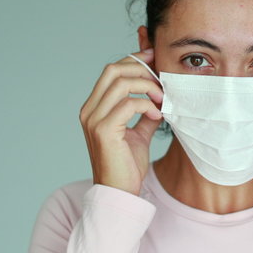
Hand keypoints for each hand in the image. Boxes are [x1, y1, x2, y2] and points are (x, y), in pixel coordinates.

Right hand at [78, 49, 162, 195]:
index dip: (133, 61)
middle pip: (113, 70)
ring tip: (162, 99)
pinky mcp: (104, 131)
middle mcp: (89, 110)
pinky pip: (129, 104)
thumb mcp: (138, 133)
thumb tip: (159, 96)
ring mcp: (94, 120)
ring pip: (121, 83)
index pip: (111, 71)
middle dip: (141, 69)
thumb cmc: (127, 165)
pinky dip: (147, 105)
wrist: (120, 193)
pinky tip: (158, 116)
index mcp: (94, 108)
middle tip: (161, 80)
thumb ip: (144, 113)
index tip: (154, 59)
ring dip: (147, 87)